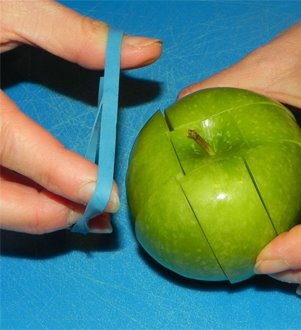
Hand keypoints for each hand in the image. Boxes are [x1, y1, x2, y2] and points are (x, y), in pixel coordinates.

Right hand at [0, 0, 161, 233]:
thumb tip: (148, 51)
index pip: (8, 144)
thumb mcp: (10, 7)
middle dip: (46, 213)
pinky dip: (10, 196)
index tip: (107, 196)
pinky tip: (41, 191)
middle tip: (94, 209)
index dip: (61, 176)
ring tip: (75, 207)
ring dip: (29, 213)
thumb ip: (76, 35)